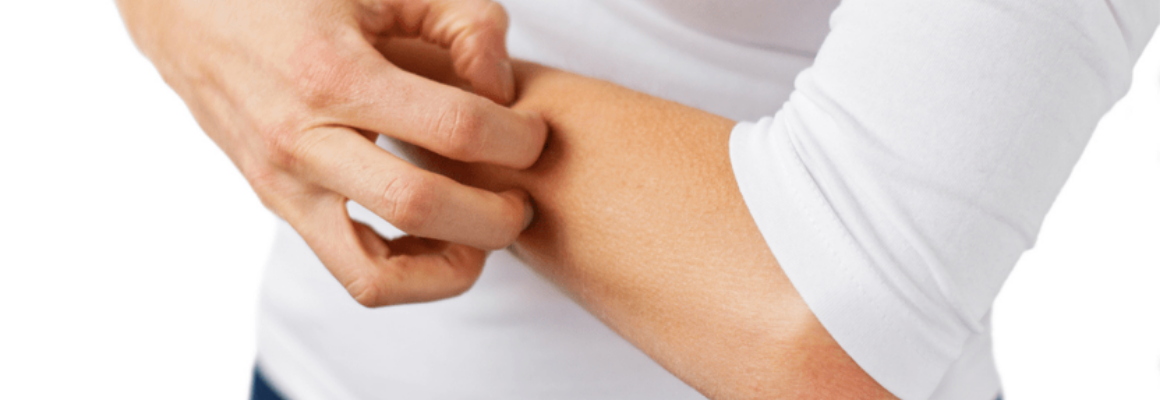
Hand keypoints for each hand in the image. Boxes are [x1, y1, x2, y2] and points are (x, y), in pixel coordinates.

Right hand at [116, 0, 546, 305]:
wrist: (188, 9)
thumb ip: (461, 21)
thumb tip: (501, 90)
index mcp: (334, 73)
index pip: (456, 128)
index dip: (517, 139)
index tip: (533, 134)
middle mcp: (303, 139)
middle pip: (421, 207)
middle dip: (495, 216)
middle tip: (521, 197)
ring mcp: (285, 185)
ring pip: (375, 274)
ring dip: (448, 267)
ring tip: (481, 236)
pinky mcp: (280, 206)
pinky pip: (350, 271)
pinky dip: (407, 274)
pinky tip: (437, 240)